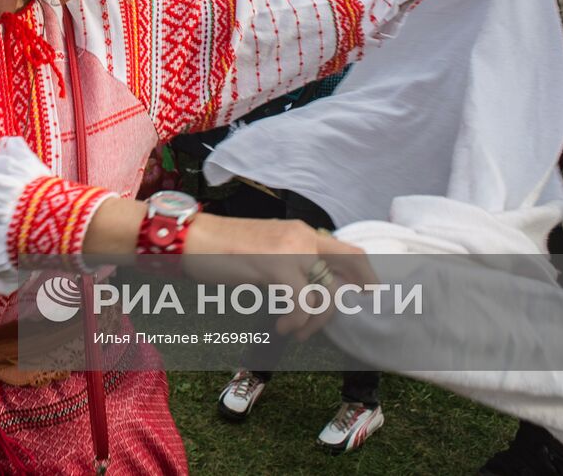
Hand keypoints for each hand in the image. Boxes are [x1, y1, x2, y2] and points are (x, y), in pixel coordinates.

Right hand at [184, 215, 376, 340]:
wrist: (193, 239)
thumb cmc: (222, 248)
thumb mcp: (266, 249)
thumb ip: (291, 261)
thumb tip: (311, 288)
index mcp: (301, 231)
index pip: (348, 250)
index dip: (366, 274)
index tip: (369, 294)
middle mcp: (303, 237)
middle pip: (344, 275)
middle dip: (335, 308)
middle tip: (315, 327)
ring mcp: (292, 251)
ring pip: (325, 294)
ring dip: (313, 321)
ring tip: (295, 330)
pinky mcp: (276, 267)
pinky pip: (302, 303)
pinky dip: (296, 322)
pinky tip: (283, 326)